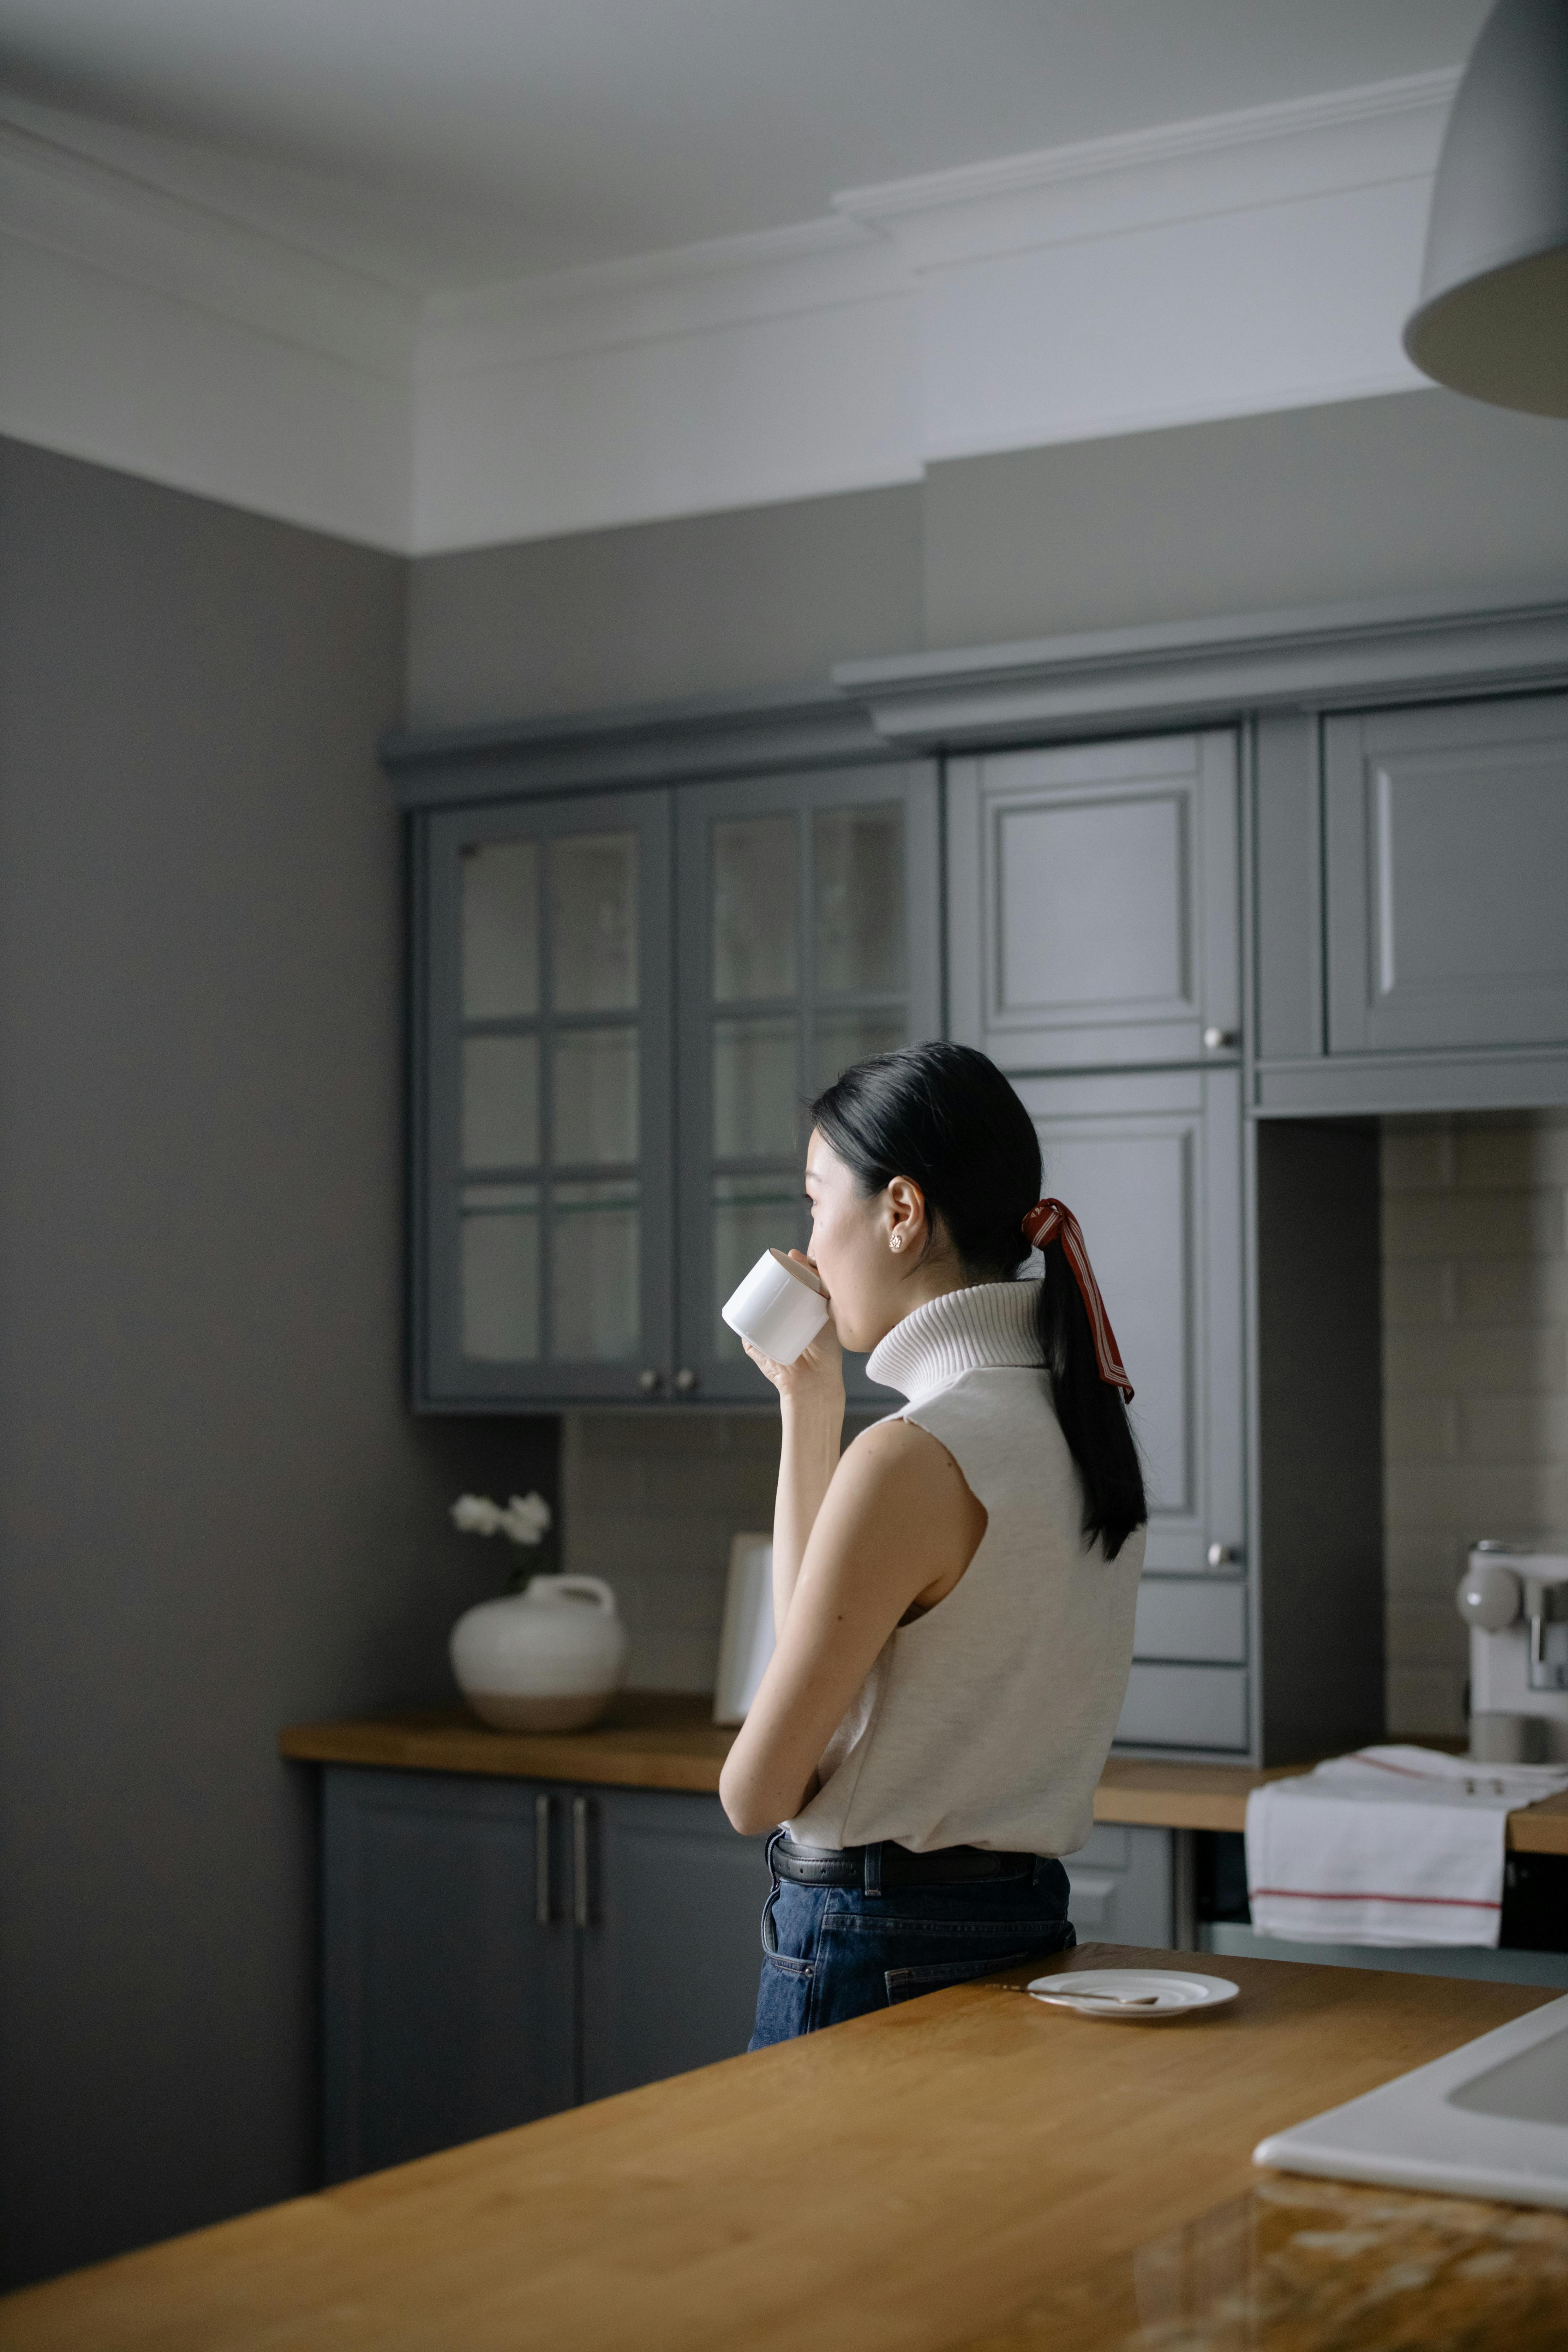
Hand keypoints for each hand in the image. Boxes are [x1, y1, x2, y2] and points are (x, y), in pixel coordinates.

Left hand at [742, 1253, 843, 1404]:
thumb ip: (750, 1338)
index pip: (792, 1288)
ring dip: (813, 1267)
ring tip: (800, 1258)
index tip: (779, 1262)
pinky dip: (830, 1280)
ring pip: (820, 1285)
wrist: (808, 1386)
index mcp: (794, 1315)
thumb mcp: (760, 1350)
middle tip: (790, 1257)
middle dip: (800, 1265)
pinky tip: (823, 1268)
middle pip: (807, 1282)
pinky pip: (835, 1296)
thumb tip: (739, 1321)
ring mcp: (822, 1314)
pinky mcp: (834, 1320)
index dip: (787, 1273)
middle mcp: (809, 1311)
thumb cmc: (784, 1372)